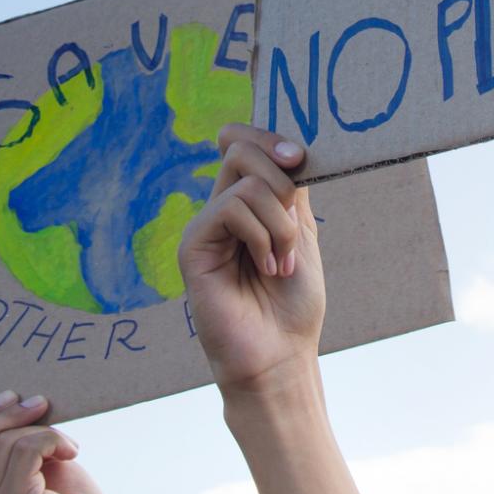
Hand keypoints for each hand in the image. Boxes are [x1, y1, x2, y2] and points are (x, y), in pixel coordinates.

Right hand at [0, 392, 119, 493]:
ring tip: (68, 443)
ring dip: (42, 430)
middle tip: (40, 401)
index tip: (11, 397)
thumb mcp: (41, 472)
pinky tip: (73, 451)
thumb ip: (21, 448)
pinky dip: (52, 439)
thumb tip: (20, 402)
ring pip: (4, 442)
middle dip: (3, 413)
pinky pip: (26, 449)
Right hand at [177, 124, 323, 396]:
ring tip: (282, 263)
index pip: (245, 143)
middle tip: (294, 224)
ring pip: (245, 179)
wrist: (280, 356)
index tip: (301, 158)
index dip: (270, 137)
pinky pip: (231, 209)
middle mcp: (222, 208)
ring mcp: (205, 226)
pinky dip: (262, 236)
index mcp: (248, 202)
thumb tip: (289, 145)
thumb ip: (291, 189)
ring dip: (279, 222)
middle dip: (283, 180)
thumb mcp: (301, 233)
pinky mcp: (192, 245)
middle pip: (242, 149)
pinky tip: (267, 268)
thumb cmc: (292, 304)